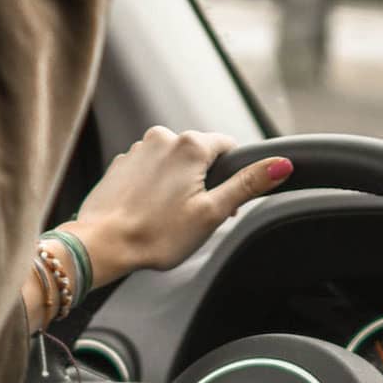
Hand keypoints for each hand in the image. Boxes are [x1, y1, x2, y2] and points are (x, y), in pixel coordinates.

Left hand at [58, 127, 289, 288]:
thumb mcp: (212, 212)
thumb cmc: (156, 234)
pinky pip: (149, 170)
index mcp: (190, 145)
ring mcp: (138, 149)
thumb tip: (282, 164)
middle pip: (200, 155)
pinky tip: (148, 212)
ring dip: (178, 184)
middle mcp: (163, 137)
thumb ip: (248, 184)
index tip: (221, 204)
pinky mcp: (121, 164)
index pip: (228, 147)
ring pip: (173, 163)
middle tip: (194, 217)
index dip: (232, 177)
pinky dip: (154, 187)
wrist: (101, 244)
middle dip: (204, 182)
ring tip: (167, 217)